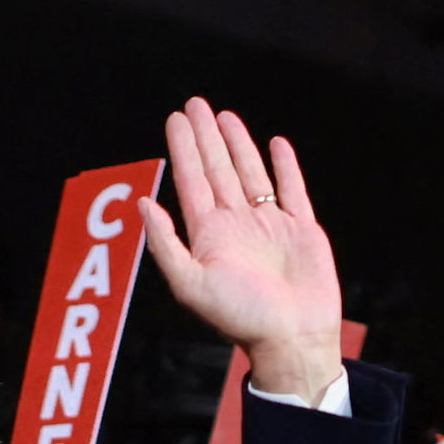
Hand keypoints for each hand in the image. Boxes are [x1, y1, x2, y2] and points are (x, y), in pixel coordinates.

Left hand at [140, 98, 341, 403]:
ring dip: (237, 145)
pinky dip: (284, 167)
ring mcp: (269, 226)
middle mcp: (237, 226)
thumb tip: (142, 204)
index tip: (176, 120)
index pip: (191, 182)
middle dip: (205, 138)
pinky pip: (291, 190)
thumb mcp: (191, 285)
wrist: (292, 339)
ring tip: (224, 116)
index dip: (183, 149)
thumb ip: (165, 244)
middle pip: (217, 170)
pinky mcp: (301, 230)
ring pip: (250, 174)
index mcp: (209, 237)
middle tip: (195, 104)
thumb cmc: (240, 319)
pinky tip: (275, 145)